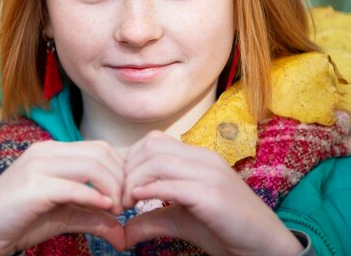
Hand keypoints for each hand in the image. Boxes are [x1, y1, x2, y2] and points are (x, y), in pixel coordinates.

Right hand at [0, 140, 126, 255]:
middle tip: (125, 205)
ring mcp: (37, 166)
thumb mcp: (64, 216)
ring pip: (92, 165)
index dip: (122, 171)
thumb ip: (94, 217)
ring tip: (116, 210)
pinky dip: (94, 197)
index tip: (128, 197)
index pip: (100, 148)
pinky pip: (73, 187)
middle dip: (121, 179)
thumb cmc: (20, 221)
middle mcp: (45, 151)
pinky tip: (105, 209)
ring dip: (112, 188)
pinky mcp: (32, 187)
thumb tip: (124, 235)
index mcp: (52, 151)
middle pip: (101, 152)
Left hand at [121, 131, 302, 255]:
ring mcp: (210, 174)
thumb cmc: (224, 230)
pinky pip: (173, 184)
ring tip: (129, 204)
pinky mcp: (213, 195)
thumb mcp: (181, 220)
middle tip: (122, 197)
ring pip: (158, 162)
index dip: (130, 161)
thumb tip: (122, 231)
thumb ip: (151, 219)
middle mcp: (204, 159)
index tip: (122, 187)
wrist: (266, 247)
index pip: (153, 142)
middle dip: (128, 170)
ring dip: (134, 182)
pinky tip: (139, 201)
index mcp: (198, 157)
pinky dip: (150, 190)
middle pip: (151, 147)